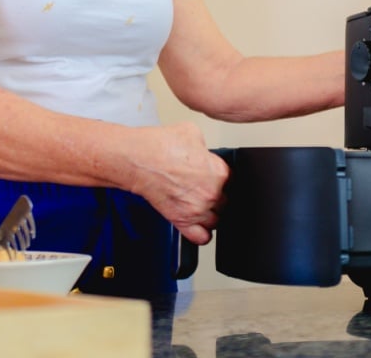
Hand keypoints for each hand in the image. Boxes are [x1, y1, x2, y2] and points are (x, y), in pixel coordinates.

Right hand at [128, 122, 228, 245]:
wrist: (139, 159)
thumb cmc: (159, 145)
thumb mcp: (191, 132)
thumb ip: (204, 147)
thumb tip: (203, 152)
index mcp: (219, 172)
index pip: (231, 181)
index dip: (221, 179)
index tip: (211, 178)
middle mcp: (212, 193)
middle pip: (225, 202)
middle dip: (215, 196)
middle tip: (200, 189)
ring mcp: (198, 209)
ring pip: (215, 221)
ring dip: (209, 215)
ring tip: (198, 206)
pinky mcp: (182, 221)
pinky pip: (201, 237)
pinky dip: (201, 234)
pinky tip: (196, 226)